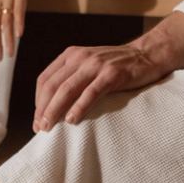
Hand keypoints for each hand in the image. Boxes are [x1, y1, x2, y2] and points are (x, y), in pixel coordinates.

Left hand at [33, 42, 171, 131]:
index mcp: (70, 55)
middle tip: (39, 127)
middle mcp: (79, 57)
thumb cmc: (115, 65)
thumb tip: (53, 104)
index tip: (37, 118)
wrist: (146, 54)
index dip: (37, 100)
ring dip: (55, 110)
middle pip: (52, 85)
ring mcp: (95, 65)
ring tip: (49, 126)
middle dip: (42, 108)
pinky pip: (90, 92)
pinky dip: (79, 107)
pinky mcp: (111, 74)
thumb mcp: (88, 65)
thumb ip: (72, 77)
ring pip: (67, 89)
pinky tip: (72, 120)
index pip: (45, 78)